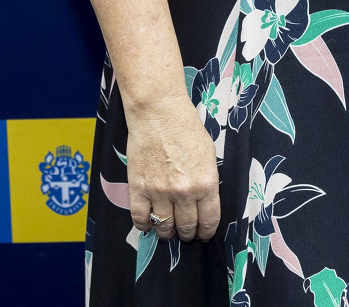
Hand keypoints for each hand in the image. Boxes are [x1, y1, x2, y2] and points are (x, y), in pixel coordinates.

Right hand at [125, 95, 220, 242]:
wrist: (159, 113)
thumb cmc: (186, 128)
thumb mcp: (208, 154)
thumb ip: (207, 181)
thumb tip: (205, 201)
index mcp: (206, 183)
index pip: (209, 220)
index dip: (206, 232)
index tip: (204, 235)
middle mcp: (184, 192)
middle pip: (187, 226)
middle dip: (188, 233)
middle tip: (186, 233)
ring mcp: (160, 192)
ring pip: (164, 226)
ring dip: (167, 232)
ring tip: (168, 231)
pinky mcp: (139, 188)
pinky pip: (141, 218)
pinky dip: (145, 226)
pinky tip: (149, 224)